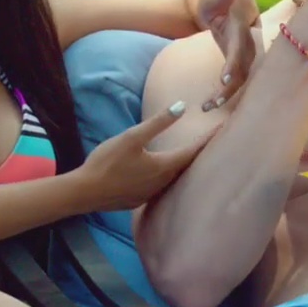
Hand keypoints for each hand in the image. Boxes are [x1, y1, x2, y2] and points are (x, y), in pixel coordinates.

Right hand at [76, 101, 212, 211]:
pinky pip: (162, 186)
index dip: (208, 139)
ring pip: (175, 177)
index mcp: (164, 166)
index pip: (193, 151)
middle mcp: (163, 183)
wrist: (85, 192)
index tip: (222, 128)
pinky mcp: (140, 199)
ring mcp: (152, 194)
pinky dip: (168, 175)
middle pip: (187, 166)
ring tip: (192, 155)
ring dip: (184, 166)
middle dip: (199, 153)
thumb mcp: (132, 137)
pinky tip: (164, 172)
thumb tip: (182, 106)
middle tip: (211, 141)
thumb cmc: (107, 162)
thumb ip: (158, 123)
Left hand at [195, 0, 259, 111]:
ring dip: (225, 95)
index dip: (234, 64)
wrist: (226, 10)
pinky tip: (209, 106)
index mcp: (239, 30)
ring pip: (240, 80)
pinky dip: (224, 94)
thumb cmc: (216, 3)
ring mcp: (244, 58)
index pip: (239, 49)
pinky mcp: (240, 66)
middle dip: (230, 88)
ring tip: (207, 107)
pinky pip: (235, 83)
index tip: (225, 78)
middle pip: (242, 70)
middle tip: (214, 102)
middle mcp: (246, 47)